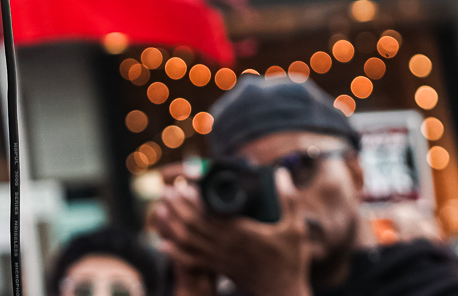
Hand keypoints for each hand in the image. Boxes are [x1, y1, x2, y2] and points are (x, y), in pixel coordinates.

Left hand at [149, 172, 313, 295]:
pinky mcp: (216, 268)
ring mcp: (218, 258)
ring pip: (187, 241)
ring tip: (161, 207)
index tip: (184, 185)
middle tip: (167, 190)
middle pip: (191, 224)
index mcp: (240, 233)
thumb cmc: (289, 259)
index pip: (208, 214)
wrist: (281, 292)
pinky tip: (162, 241)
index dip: (192, 200)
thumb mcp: (295, 229)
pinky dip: (174, 250)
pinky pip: (189, 260)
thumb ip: (289, 200)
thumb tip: (281, 172)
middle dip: (176, 206)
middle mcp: (225, 245)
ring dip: (171, 224)